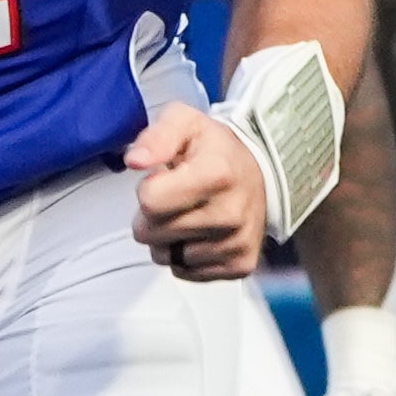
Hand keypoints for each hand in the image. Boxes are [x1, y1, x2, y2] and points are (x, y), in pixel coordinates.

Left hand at [127, 100, 268, 279]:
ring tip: (188, 214)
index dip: (148, 188)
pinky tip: (200, 234)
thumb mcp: (184, 123)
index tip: (165, 178)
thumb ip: (156, 137)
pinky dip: (185, 256)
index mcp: (216, 174)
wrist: (260, 173)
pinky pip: (185, 273)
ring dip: (167, 238)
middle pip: (151, 233)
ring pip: (164, 257)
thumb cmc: (215, 149)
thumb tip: (135, 160)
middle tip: (174, 198)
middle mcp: (230, 213)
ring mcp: (236, 243)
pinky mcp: (240, 265)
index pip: (149, 201)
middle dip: (152, 216)